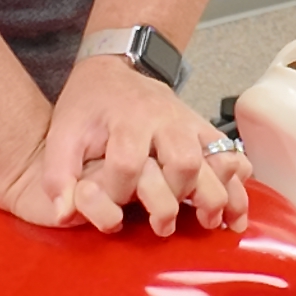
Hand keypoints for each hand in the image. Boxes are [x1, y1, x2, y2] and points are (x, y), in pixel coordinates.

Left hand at [35, 56, 247, 234]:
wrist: (113, 69)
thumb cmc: (88, 105)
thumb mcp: (62, 132)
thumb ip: (57, 173)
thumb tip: (63, 214)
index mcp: (127, 118)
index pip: (129, 163)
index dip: (119, 192)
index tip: (113, 206)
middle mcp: (165, 119)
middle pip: (183, 161)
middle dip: (176, 197)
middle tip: (163, 225)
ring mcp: (189, 122)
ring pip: (215, 158)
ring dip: (216, 195)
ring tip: (211, 224)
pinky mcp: (203, 128)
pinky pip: (230, 152)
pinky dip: (238, 180)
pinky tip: (237, 208)